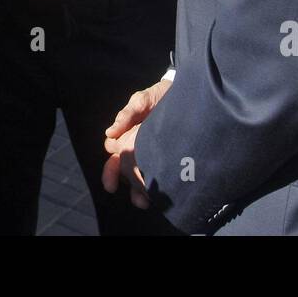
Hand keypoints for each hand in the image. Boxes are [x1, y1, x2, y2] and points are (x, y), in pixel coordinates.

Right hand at [101, 79, 170, 207]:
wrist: (187, 95)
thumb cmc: (159, 96)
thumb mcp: (142, 101)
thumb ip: (127, 114)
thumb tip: (110, 133)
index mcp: (127, 134)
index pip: (113, 152)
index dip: (111, 163)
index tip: (114, 166)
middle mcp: (136, 147)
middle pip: (122, 169)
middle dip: (115, 179)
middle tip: (113, 188)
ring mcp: (152, 155)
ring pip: (139, 178)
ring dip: (137, 190)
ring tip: (141, 201)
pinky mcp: (167, 160)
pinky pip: (160, 177)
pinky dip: (156, 188)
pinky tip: (158, 196)